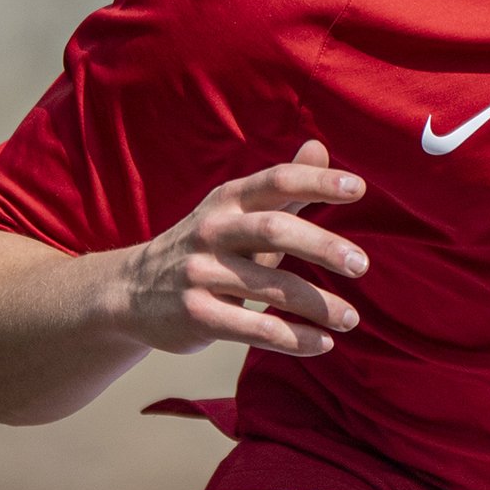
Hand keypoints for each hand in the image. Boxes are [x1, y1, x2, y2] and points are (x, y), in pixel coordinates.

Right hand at [111, 141, 368, 357]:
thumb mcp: (236, 210)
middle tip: (362, 264)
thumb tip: (319, 145)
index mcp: (229, 200)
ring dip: (317, 305)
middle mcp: (213, 231)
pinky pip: (253, 328)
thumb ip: (284, 187)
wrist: (128, 291)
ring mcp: (200, 274)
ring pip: (270, 287)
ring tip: (351, 319)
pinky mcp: (196, 316)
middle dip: (323, 246)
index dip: (317, 181)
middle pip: (275, 230)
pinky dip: (292, 338)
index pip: (277, 181)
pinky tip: (322, 344)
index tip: (359, 188)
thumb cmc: (206, 244)